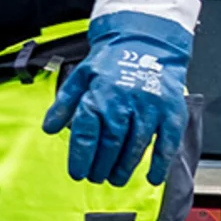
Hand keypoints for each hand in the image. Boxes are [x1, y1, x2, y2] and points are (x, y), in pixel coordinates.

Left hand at [43, 0, 196, 185]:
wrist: (146, 41)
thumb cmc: (111, 62)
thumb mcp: (80, 77)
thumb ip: (64, 104)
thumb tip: (49, 129)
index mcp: (98, 96)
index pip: (86, 134)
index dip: (80, 158)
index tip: (77, 174)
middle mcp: (123, 103)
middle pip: (110, 144)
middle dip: (101, 166)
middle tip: (95, 178)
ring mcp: (150, 108)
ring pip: (136, 146)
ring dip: (124, 168)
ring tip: (115, 179)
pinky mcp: (171, 111)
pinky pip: (167, 143)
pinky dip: (160, 163)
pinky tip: (151, 178)